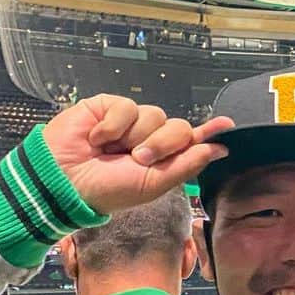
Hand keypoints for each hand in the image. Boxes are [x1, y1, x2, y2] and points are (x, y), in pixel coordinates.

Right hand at [42, 95, 234, 214]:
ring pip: (155, 115)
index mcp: (164, 157)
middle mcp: (150, 136)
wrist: (66, 180)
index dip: (209, 132)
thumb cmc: (107, 188)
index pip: (192, 140)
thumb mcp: (153, 183)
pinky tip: (97, 139)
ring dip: (135, 137)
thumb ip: (187, 164)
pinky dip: (113, 127)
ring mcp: (131, 121)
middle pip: (179, 127)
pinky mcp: (109, 106)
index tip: (228, 125)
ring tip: (112, 151)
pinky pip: (127, 107)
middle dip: (163, 144)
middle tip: (138, 159)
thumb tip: (218, 149)